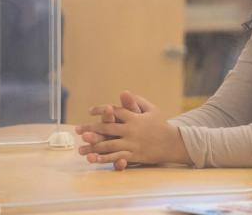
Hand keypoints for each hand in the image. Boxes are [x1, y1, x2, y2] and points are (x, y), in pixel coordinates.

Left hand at [75, 92, 190, 167]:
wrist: (173, 142)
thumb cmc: (161, 125)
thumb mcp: (151, 110)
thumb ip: (136, 102)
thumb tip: (124, 92)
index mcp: (134, 117)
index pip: (114, 111)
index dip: (101, 110)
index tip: (90, 111)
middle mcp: (131, 129)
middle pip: (107, 128)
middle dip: (90, 129)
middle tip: (77, 131)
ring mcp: (132, 143)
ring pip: (109, 144)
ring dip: (93, 147)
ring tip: (80, 149)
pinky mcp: (134, 155)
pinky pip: (117, 157)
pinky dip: (105, 158)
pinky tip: (94, 160)